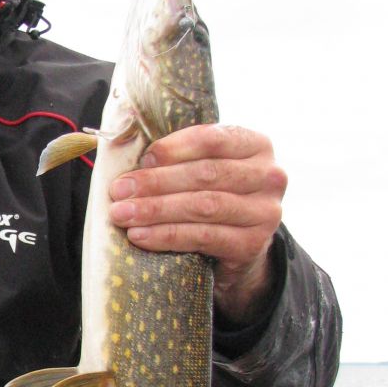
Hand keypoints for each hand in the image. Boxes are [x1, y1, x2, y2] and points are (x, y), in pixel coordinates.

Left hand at [108, 124, 286, 323]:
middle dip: (156, 182)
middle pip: (205, 174)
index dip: (174, 148)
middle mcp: (269, 176)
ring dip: (156, 210)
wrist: (238, 247)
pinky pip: (203, 237)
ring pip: (203, 206)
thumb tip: (126, 149)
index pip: (213, 139)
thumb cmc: (212, 196)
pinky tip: (140, 236)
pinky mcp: (253, 244)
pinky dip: (166, 235)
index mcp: (255, 145)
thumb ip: (178, 156)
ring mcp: (265, 212)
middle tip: (119, 190)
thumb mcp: (203, 169)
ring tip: (122, 214)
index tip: (142, 159)